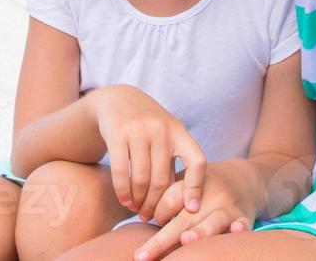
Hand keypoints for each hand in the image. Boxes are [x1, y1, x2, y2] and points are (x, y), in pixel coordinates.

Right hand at [86, 85, 205, 220]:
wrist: (118, 98)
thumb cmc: (148, 126)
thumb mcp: (166, 135)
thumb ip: (173, 162)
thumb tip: (184, 203)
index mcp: (179, 131)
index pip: (197, 161)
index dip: (197, 187)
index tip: (192, 209)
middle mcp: (161, 129)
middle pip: (163, 179)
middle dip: (156, 204)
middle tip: (150, 217)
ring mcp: (139, 130)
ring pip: (142, 179)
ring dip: (139, 201)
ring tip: (137, 210)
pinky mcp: (118, 134)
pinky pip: (122, 172)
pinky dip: (124, 191)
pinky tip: (125, 200)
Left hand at [131, 160, 261, 260]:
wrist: (245, 178)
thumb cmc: (205, 186)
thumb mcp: (187, 182)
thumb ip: (168, 196)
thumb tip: (138, 214)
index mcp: (191, 185)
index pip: (169, 201)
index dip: (156, 213)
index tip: (145, 220)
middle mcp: (208, 196)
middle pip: (183, 219)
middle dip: (161, 241)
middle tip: (141, 256)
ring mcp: (226, 207)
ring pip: (212, 222)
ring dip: (199, 232)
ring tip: (185, 240)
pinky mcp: (244, 217)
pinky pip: (242, 224)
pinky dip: (238, 229)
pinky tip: (235, 231)